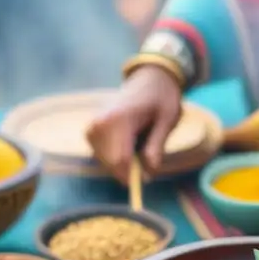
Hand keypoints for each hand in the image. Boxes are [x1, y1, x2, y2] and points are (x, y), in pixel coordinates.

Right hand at [86, 65, 181, 183]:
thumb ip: (156, 146)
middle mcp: (100, 122)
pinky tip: (129, 146)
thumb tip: (149, 171)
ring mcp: (93, 126)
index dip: (134, 176)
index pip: (120, 159)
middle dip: (129, 172)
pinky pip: (102, 155)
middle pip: (111, 163)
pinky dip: (116, 158)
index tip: (147, 181)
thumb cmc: (162, 98)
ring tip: (140, 148)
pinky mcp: (91, 130)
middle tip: (148, 168)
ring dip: (123, 164)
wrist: (150, 78)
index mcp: (119, 119)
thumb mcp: (167, 120)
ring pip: (105, 162)